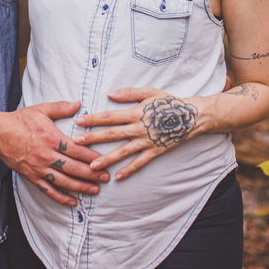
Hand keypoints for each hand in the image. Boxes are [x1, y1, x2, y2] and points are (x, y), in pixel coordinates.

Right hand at [0, 101, 109, 206]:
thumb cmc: (20, 120)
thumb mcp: (41, 109)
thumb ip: (61, 107)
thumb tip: (79, 104)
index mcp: (51, 138)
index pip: (77, 150)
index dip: (92, 157)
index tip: (104, 160)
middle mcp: (46, 155)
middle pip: (73, 168)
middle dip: (92, 174)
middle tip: (106, 178)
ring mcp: (39, 168)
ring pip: (64, 181)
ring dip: (81, 187)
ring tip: (95, 189)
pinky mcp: (32, 177)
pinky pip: (48, 190)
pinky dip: (61, 198)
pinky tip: (73, 202)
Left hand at [74, 87, 199, 180]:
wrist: (191, 117)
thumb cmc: (168, 102)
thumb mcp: (149, 92)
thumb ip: (129, 93)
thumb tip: (110, 94)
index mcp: (135, 112)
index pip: (110, 116)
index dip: (93, 119)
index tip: (79, 122)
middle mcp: (138, 128)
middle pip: (112, 134)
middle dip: (93, 138)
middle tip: (77, 143)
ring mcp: (146, 141)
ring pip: (123, 151)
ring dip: (107, 158)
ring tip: (92, 165)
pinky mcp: (155, 151)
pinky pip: (140, 162)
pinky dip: (129, 170)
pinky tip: (118, 176)